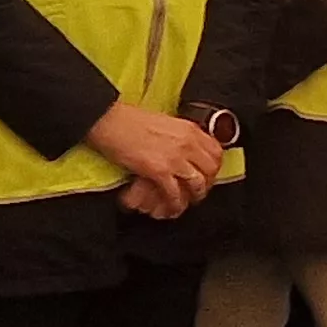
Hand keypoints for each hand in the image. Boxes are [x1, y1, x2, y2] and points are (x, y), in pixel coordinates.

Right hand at [88, 102, 222, 215]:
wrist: (110, 122)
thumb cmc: (130, 120)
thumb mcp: (166, 123)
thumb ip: (180, 136)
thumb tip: (184, 148)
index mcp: (189, 129)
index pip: (216, 151)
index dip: (215, 166)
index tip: (210, 173)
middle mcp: (187, 143)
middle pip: (211, 169)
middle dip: (208, 182)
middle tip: (200, 189)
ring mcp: (175, 158)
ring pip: (197, 183)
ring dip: (195, 195)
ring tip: (189, 200)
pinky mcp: (159, 171)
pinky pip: (175, 193)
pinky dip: (175, 203)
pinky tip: (172, 206)